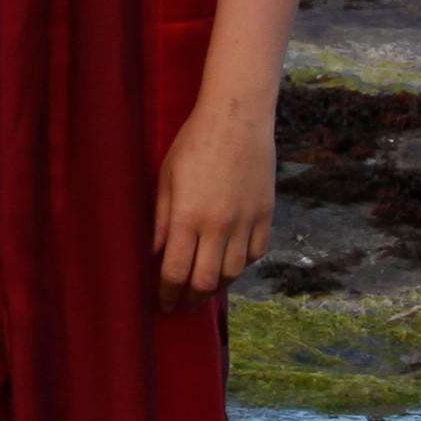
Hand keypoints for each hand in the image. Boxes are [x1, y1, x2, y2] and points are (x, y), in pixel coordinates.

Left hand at [151, 92, 275, 299]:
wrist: (237, 117)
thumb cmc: (194, 143)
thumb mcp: (166, 178)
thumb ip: (161, 219)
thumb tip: (155, 254)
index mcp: (187, 216)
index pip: (175, 271)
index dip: (167, 293)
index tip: (162, 303)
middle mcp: (218, 225)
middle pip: (205, 281)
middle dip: (191, 298)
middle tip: (182, 302)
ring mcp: (245, 221)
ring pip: (234, 272)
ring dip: (217, 286)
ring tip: (205, 288)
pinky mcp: (266, 214)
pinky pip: (256, 253)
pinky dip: (243, 264)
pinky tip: (231, 263)